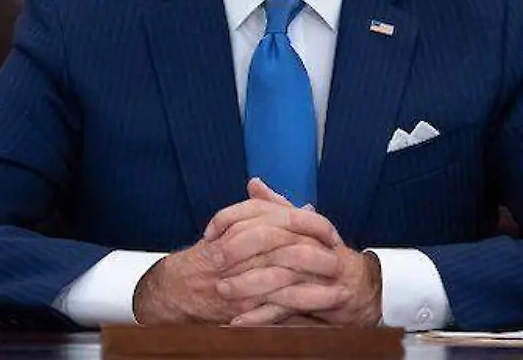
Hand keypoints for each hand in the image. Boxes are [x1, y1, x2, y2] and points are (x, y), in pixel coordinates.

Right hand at [133, 179, 342, 324]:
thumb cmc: (212, 255)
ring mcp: (243, 277)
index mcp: (246, 225)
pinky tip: (321, 312)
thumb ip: (271, 215)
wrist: (179, 286)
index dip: (312, 226)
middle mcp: (243, 248)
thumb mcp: (239, 227)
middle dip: (318, 256)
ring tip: (343, 292)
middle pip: (287, 247)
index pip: (284, 219)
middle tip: (342, 262)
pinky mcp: (243, 304)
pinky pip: (275, 307)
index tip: (333, 235)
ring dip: (317, 288)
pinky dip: (300, 309)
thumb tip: (307, 209)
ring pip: (285, 278)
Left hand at [213, 180, 382, 326]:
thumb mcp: (300, 227)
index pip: (264, 212)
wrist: (358, 288)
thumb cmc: (324, 254)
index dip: (233, 218)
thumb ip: (276, 207)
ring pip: (278, 275)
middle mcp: (311, 242)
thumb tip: (253, 183)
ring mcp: (316, 272)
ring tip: (222, 292)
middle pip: (271, 240)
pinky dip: (261, 315)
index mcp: (303, 222)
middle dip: (238, 251)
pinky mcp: (318, 299)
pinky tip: (238, 320)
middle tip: (213, 261)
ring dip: (247, 284)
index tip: (209, 232)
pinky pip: (286, 307)